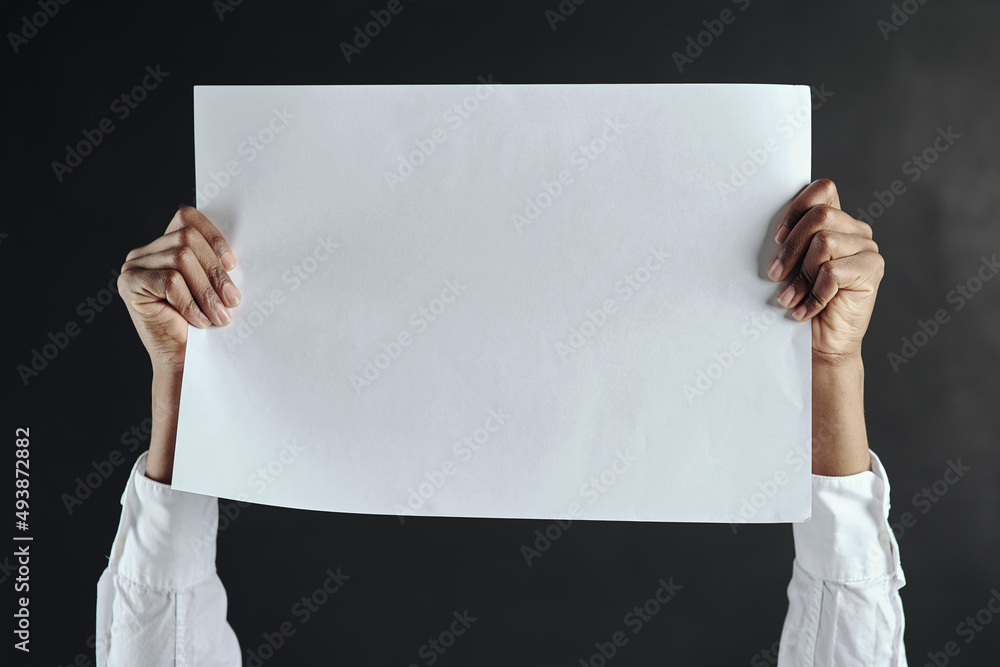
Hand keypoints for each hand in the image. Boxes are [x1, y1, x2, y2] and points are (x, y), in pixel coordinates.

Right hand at [118, 206, 239, 372]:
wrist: (183, 360)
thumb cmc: (202, 323)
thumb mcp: (211, 284)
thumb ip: (213, 260)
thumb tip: (232, 250)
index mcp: (164, 245)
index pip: (187, 217)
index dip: (212, 235)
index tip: (232, 264)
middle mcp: (145, 252)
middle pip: (187, 239)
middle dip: (215, 271)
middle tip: (233, 300)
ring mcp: (134, 266)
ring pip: (181, 259)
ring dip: (206, 290)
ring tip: (219, 315)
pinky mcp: (129, 283)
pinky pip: (170, 281)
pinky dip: (189, 302)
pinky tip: (199, 320)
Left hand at [768, 178, 883, 364]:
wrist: (819, 345)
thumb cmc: (799, 302)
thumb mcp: (789, 266)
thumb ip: (790, 240)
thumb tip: (773, 228)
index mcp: (836, 221)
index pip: (822, 190)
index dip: (796, 208)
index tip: (776, 238)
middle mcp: (856, 231)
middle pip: (820, 216)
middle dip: (790, 248)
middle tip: (774, 275)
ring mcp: (867, 249)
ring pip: (825, 242)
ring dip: (800, 276)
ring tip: (788, 299)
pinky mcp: (872, 270)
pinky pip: (833, 271)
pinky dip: (813, 294)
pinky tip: (804, 311)